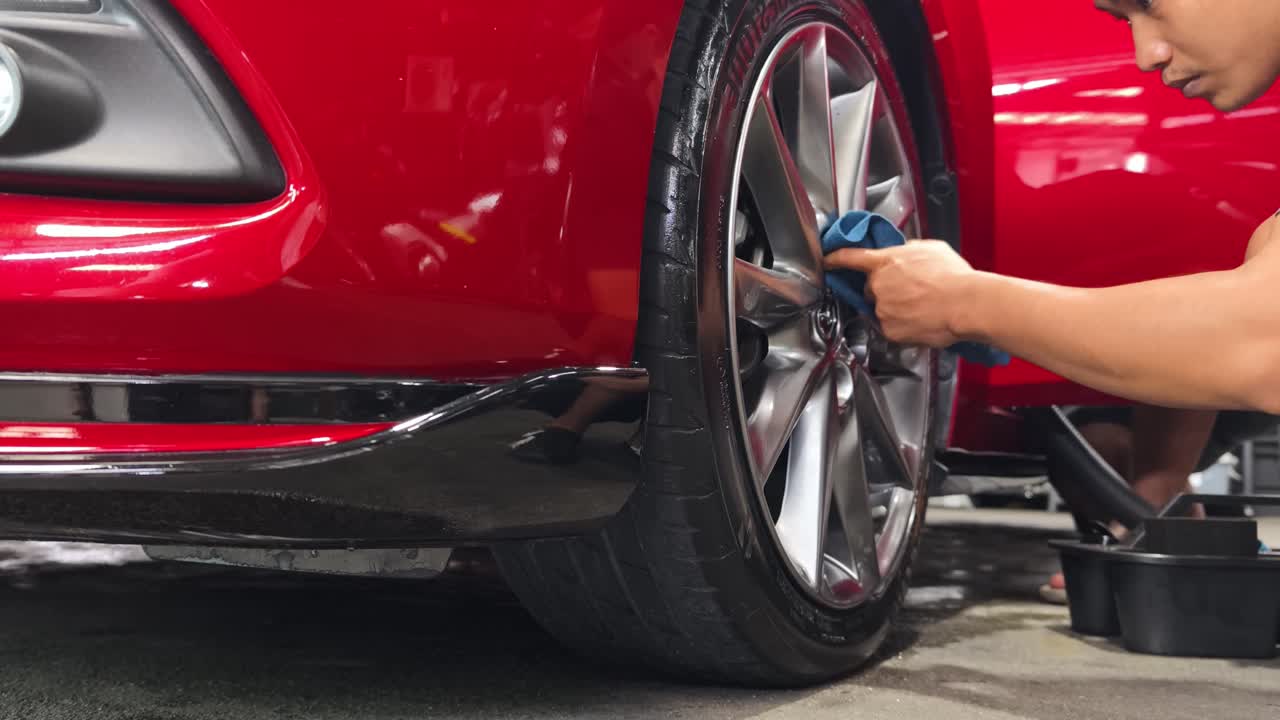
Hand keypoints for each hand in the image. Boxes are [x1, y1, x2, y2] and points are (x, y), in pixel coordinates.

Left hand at [824, 240, 976, 346]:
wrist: (965, 304)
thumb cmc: (953, 276)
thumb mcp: (931, 248)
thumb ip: (909, 249)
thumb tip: (903, 251)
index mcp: (886, 261)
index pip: (851, 258)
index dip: (835, 259)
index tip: (826, 261)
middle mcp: (878, 285)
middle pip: (871, 289)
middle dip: (885, 291)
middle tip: (911, 293)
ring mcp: (882, 309)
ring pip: (881, 310)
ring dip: (895, 309)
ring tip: (921, 308)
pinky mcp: (889, 330)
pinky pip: (890, 328)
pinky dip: (903, 327)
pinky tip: (920, 321)